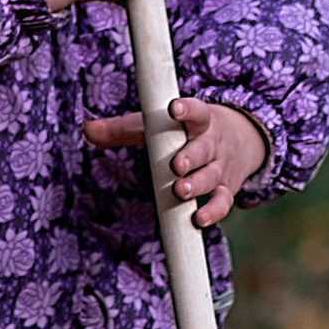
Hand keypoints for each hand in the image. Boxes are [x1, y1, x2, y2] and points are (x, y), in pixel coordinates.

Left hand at [83, 95, 269, 229]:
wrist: (242, 140)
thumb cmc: (186, 132)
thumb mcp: (161, 125)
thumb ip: (124, 129)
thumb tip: (87, 129)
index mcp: (198, 121)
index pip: (196, 110)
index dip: (187, 109)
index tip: (175, 109)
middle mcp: (212, 143)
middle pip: (204, 148)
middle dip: (191, 156)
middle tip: (176, 165)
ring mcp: (220, 168)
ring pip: (211, 176)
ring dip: (197, 184)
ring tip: (180, 191)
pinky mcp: (226, 190)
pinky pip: (223, 201)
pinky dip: (213, 211)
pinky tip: (199, 219)